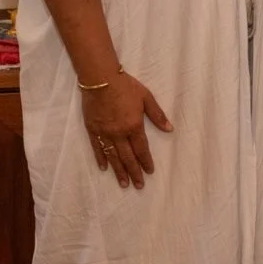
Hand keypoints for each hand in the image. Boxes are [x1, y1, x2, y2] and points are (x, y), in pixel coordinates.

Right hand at [81, 70, 172, 188]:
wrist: (100, 78)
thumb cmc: (125, 86)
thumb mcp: (146, 97)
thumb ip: (157, 115)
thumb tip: (169, 129)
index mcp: (134, 126)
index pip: (141, 149)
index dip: (146, 161)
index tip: (150, 172)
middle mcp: (119, 133)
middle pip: (128, 157)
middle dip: (134, 172)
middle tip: (138, 185)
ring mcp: (104, 133)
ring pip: (113, 157)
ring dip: (119, 171)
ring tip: (124, 184)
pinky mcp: (92, 130)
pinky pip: (97, 148)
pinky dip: (101, 159)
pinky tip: (105, 168)